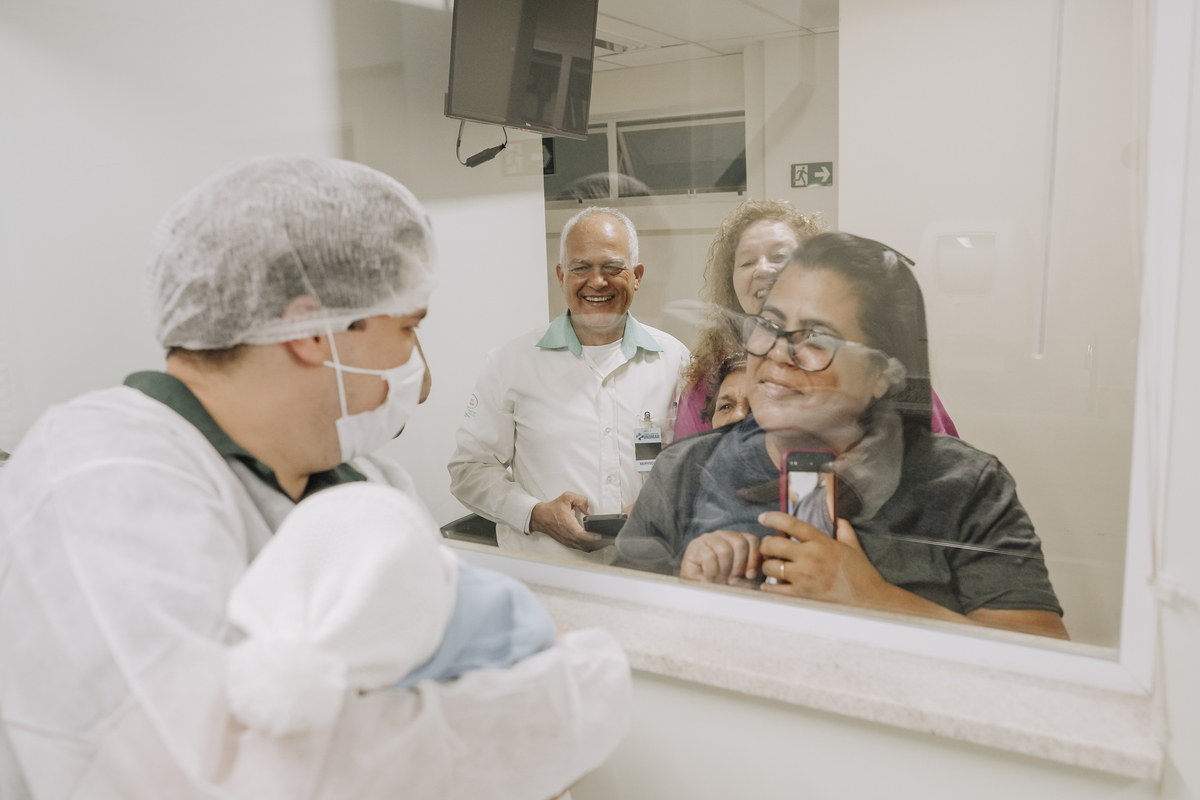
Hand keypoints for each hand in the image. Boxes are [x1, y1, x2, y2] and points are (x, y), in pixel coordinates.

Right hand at [530, 492, 606, 551]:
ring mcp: (567, 540)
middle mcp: (567, 534)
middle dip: (597, 543)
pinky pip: (579, 548)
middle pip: (584, 544)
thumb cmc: (552, 509)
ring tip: (602, 542)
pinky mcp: (566, 543)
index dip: (592, 537)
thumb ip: (580, 500)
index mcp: (567, 523)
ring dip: (593, 546)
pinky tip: (593, 544)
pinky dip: (587, 547)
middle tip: (606, 539)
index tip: (600, 536)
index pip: (581, 535)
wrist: (540, 517)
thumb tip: (588, 510)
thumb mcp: (567, 497)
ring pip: (583, 548)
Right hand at [679, 531, 761, 586]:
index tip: (750, 575)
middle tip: (731, 578)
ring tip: (719, 577)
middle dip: (738, 566)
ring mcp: (707, 539)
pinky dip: (711, 572)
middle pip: (740, 543)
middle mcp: (722, 535)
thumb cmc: (720, 583)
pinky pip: (709, 557)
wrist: (696, 591)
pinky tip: (708, 576)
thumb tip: (768, 559)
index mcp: (735, 539)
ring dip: (723, 570)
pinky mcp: (695, 546)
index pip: (752, 540)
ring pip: (725, 550)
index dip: (754, 558)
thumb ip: (753, 566)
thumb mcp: (741, 576)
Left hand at [757, 513, 890, 605]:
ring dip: (767, 566)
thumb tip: (837, 517)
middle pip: (772, 544)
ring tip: (772, 568)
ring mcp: (804, 576)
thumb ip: (843, 529)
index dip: (772, 518)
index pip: (790, 524)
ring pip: (770, 567)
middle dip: (766, 545)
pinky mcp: (801, 594)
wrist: (869, 599)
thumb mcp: (853, 546)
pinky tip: (771, 585)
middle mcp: (809, 557)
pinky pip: (774, 589)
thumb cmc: (861, 574)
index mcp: (820, 542)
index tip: (763, 517)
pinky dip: (768, 587)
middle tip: (767, 548)